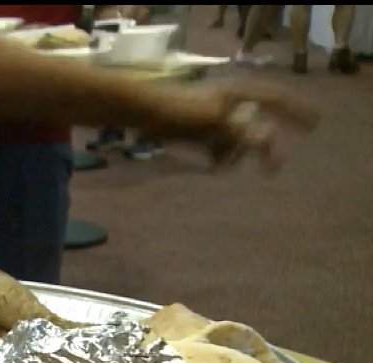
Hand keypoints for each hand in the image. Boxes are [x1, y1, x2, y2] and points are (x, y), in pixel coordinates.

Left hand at [167, 84, 319, 172]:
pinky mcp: (200, 133)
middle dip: (261, 149)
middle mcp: (230, 105)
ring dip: (234, 155)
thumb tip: (268, 142)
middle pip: (257, 126)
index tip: (314, 125)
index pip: (276, 100)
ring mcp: (215, 119)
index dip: (296, 112)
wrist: (143, 114)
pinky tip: (212, 167)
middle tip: (273, 171)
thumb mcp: (215, 122)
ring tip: (220, 164)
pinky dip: (219, 158)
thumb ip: (242, 133)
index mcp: (238, 94)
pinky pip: (219, 149)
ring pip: (237, 141)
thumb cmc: (180, 112)